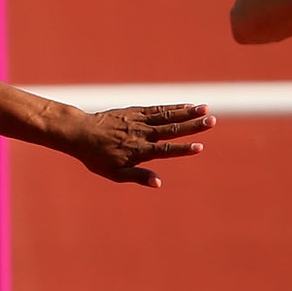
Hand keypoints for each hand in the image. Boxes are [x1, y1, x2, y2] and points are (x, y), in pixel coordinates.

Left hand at [69, 103, 215, 187]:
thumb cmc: (96, 157)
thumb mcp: (114, 173)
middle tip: (212, 121)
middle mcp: (140, 134)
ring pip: (166, 116)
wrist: (79, 132)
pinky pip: (157, 109)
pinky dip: (172, 107)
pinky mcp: (134, 111)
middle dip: (192, 126)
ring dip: (187, 113)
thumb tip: (159, 183)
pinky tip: (187, 106)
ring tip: (205, 109)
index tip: (199, 147)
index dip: (182, 149)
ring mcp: (138, 120)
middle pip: (171, 129)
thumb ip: (138, 177)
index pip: (164, 150)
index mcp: (137, 151)